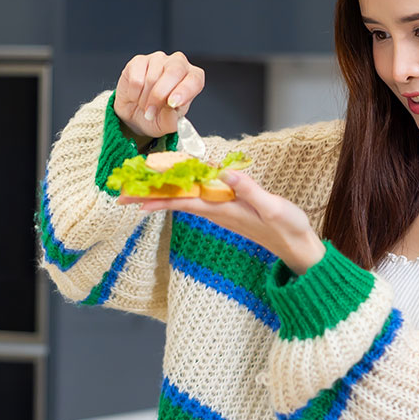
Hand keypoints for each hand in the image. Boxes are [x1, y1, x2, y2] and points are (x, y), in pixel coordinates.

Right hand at [114, 51, 205, 141]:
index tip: (173, 103)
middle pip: (174, 72)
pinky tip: (135, 96)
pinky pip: (136, 78)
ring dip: (145, 99)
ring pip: (152, 78)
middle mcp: (178, 64)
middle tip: (151, 112)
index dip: (185, 91)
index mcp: (192, 78)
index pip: (195, 79)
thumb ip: (171, 121)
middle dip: (160, 96)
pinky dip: (133, 93)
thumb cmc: (157, 115)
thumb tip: (171, 113)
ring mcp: (158, 59)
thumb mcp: (166, 124)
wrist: (135, 112)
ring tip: (144, 105)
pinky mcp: (139, 60)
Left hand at [117, 171, 326, 273]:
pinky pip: (198, 198)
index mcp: (222, 209)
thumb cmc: (287, 228)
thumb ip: (249, 189)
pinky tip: (177, 186)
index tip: (132, 198)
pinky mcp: (229, 209)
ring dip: (161, 194)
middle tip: (121, 195)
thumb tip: (223, 172)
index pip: (181, 200)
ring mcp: (222, 211)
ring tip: (138, 190)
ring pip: (184, 199)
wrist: (297, 247)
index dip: (156, 197)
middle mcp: (217, 211)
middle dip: (148, 197)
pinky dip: (182, 191)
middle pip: (176, 200)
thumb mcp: (272, 206)